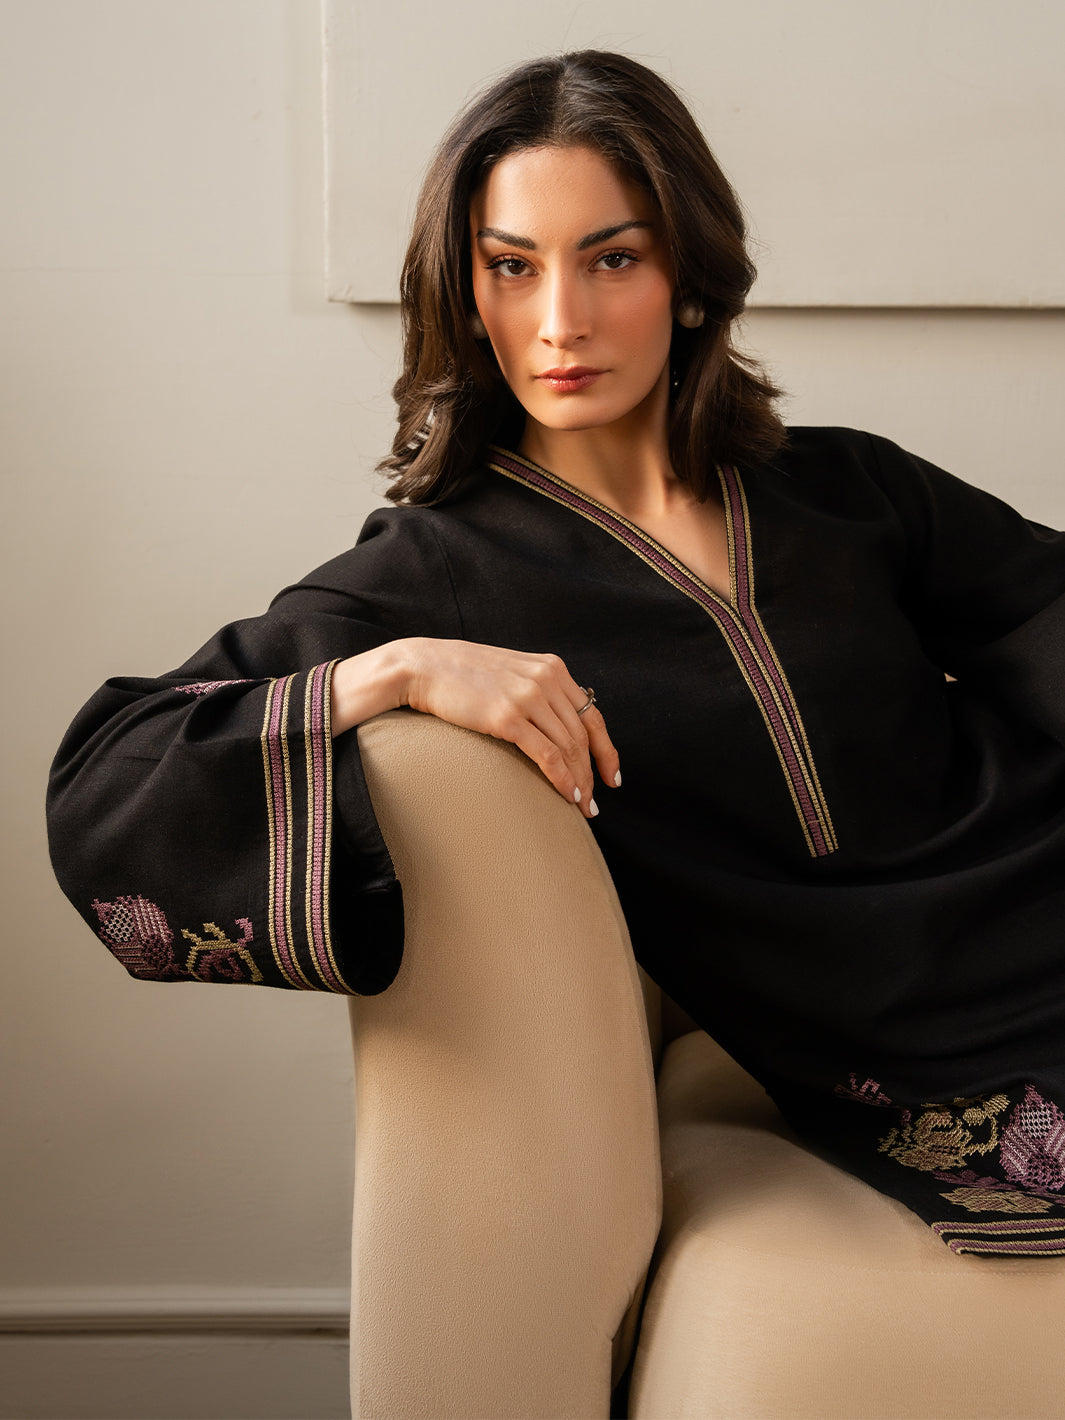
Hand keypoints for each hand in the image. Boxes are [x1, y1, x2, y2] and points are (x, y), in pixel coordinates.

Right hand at [330, 638, 619, 818]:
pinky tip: (566, 797)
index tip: (613, 777)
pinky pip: (548, 755)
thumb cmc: (462, 675)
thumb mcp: (511, 672)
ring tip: (580, 807)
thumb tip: (555, 725)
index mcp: (552, 668)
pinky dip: (562, 780)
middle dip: (592, 774)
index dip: (607, 751)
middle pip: (582, 737)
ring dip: (579, 783)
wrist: (423, 666)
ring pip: (569, 749)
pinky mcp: (508, 717)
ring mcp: (528, 697)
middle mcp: (546, 680)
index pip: (592, 715)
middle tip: (593, 804)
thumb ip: (537, 690)